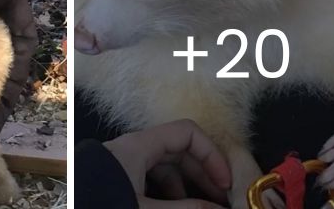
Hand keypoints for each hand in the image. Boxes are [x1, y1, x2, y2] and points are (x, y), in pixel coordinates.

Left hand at [104, 120, 231, 208]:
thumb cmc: (106, 201)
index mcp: (139, 146)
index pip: (186, 132)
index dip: (211, 154)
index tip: (226, 184)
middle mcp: (134, 148)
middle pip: (179, 150)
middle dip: (203, 174)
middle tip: (223, 202)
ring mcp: (127, 162)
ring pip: (167, 166)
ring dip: (189, 186)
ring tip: (205, 208)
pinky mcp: (121, 176)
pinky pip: (154, 177)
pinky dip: (172, 191)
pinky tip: (181, 208)